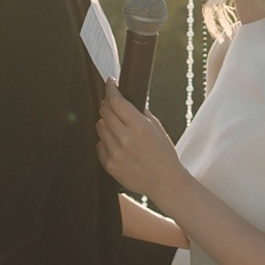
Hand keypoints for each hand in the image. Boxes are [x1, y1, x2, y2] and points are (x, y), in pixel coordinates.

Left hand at [96, 85, 186, 210]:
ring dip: (106, 123)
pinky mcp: (109, 165)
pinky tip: (117, 145)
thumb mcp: (157, 128)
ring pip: (99, 127)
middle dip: (107, 105)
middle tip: (112, 105)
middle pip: (104, 112)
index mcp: (140, 127)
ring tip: (118, 128)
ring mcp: (116, 153)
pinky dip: (105, 141)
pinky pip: (99, 145)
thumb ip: (140, 112)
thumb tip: (124, 97)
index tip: (110, 83)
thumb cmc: (164, 154)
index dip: (111, 89)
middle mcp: (125, 139)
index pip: (116, 101)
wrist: (164, 182)